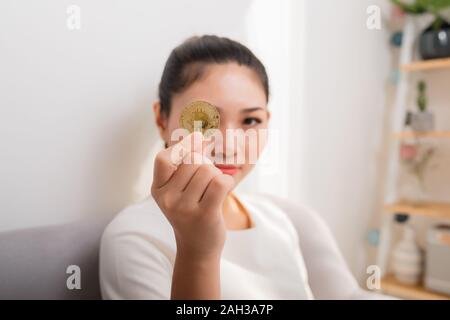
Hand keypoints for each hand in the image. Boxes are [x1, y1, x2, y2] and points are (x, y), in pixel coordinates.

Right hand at [151, 132, 234, 259]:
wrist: (198, 247)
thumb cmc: (191, 211)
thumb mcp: (178, 190)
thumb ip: (184, 164)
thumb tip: (199, 136)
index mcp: (158, 190)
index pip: (164, 158)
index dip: (183, 144)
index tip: (200, 137)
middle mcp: (167, 199)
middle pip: (193, 161)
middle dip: (205, 166)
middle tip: (206, 183)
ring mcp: (184, 208)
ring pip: (208, 171)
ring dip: (216, 177)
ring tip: (212, 193)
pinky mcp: (204, 214)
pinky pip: (221, 182)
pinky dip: (228, 182)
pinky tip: (224, 191)